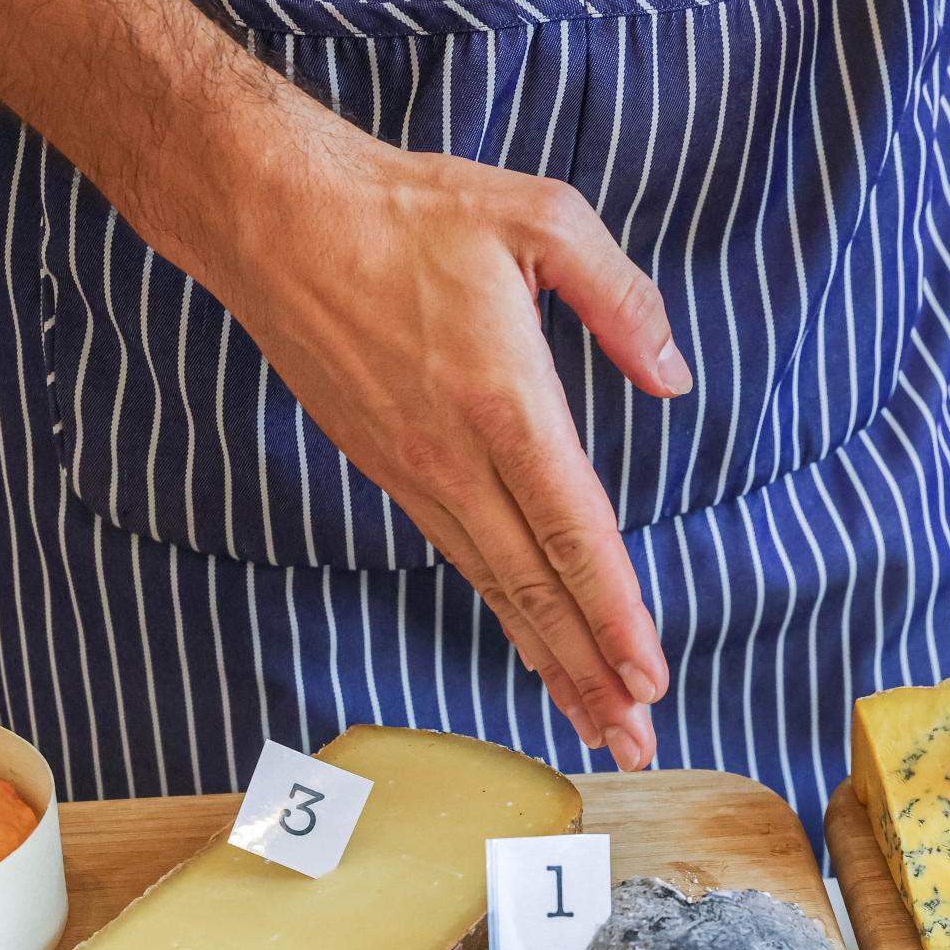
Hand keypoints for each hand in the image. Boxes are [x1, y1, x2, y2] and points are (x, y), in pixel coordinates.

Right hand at [192, 102, 688, 771]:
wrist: (275, 218)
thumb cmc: (408, 209)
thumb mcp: (541, 218)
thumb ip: (621, 298)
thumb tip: (673, 374)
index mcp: (505, 402)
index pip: (574, 533)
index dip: (615, 614)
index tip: (650, 675)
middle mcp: (457, 457)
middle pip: (536, 589)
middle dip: (590, 673)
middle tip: (638, 741)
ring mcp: (416, 472)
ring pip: (497, 589)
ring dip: (549, 661)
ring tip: (596, 724)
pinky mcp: (389, 469)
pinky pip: (460, 560)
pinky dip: (503, 613)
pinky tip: (531, 644)